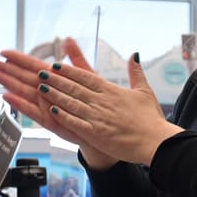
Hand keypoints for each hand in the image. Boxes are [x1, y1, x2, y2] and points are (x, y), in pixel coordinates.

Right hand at [0, 38, 117, 169]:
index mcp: (56, 80)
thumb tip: (68, 39)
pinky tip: (9, 97)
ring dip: (8, 84)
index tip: (3, 52)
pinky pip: (33, 112)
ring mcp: (47, 107)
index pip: (33, 66)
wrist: (103, 129)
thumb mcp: (89, 77)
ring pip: (24, 93)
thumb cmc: (95, 104)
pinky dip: (20, 105)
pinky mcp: (51, 121)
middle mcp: (48, 93)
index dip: (18, 58)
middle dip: (6, 70)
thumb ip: (76, 59)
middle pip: (23, 79)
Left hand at [37, 53, 181, 164]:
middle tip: (40, 72)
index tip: (56, 65)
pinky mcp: (96, 133)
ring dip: (55, 94)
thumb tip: (134, 54)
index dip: (69, 70)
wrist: (156, 141)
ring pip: (71, 103)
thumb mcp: (144, 91)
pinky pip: (76, 122)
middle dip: (55, 79)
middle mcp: (102, 102)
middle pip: (74, 87)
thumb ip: (136, 72)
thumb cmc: (151, 119)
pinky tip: (51, 110)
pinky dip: (63, 115)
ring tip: (40, 87)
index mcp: (112, 91)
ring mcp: (98, 117)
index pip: (86, 77)